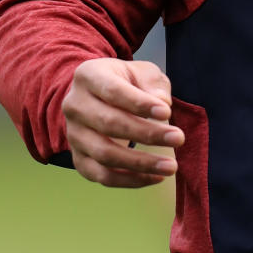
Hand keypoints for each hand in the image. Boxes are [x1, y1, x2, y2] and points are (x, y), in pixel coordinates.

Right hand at [62, 57, 185, 187]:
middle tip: (178, 138)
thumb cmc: (124, 81)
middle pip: (109, 124)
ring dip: (140, 163)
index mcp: (88, 76)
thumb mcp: (140, 71)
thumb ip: (153, 83)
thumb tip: (163, 103)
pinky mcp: (78, 158)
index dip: (139, 103)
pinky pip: (101, 176)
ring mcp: (73, 135)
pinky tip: (154, 177)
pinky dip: (129, 180)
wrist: (97, 95)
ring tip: (171, 166)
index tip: (167, 112)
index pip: (113, 91)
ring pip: (104, 154)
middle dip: (147, 134)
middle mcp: (74, 106)